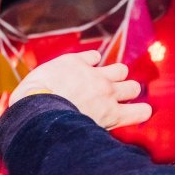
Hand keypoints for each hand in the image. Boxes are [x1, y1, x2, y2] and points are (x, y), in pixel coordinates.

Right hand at [9, 50, 151, 129]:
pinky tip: (139, 113)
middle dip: (117, 80)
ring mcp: (107, 93)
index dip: (93, 68)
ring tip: (123, 103)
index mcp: (76, 63)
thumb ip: (66, 67)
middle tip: (107, 93)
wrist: (39, 113)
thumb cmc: (34, 96)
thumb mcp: (44, 72)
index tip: (89, 77)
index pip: (94, 59)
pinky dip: (140, 112)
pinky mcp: (113, 114)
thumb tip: (91, 60)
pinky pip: (140, 111)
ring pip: (133, 87)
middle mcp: (95, 75)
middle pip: (120, 71)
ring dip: (130, 93)